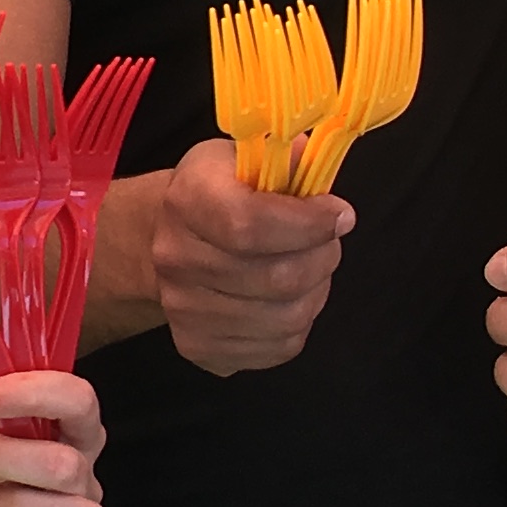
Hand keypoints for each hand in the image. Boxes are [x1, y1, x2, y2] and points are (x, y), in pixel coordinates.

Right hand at [146, 139, 348, 374]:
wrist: (166, 239)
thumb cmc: (219, 192)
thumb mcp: (246, 157)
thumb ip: (289, 160)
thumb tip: (322, 170)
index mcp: (187, 199)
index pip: (250, 225)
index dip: (308, 224)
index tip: (339, 216)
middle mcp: (176, 259)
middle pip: (277, 278)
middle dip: (323, 258)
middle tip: (328, 242)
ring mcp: (184, 310)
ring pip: (285, 318)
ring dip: (316, 292)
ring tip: (311, 270)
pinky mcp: (198, 347)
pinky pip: (277, 349)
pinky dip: (299, 324)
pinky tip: (289, 299)